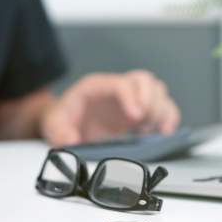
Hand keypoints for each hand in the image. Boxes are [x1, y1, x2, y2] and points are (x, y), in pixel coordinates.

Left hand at [40, 70, 180, 145]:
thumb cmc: (62, 119)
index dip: (132, 97)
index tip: (135, 117)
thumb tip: (71, 141)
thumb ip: (59, 132)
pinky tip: (162, 133)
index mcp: (96, 87)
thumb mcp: (53, 124)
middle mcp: (117, 89)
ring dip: (161, 111)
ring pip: (158, 92)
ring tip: (150, 131)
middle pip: (145, 81)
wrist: (66, 124)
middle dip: (151, 101)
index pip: (121, 84)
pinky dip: (168, 119)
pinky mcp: (140, 113)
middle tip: (144, 125)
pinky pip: (164, 108)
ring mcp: (131, 100)